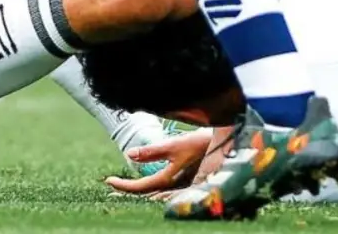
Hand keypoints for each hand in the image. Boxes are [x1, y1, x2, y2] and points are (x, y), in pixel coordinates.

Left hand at [104, 127, 231, 198]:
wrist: (229, 147)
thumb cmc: (201, 143)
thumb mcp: (174, 145)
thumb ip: (152, 152)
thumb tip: (129, 155)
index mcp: (169, 181)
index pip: (140, 188)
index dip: (123, 186)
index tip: (107, 181)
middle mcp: (176, 188)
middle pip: (148, 194)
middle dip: (129, 191)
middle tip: (111, 188)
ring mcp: (184, 188)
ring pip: (157, 194)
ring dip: (141, 191)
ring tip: (125, 187)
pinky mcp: (190, 184)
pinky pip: (168, 192)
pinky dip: (155, 190)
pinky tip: (152, 187)